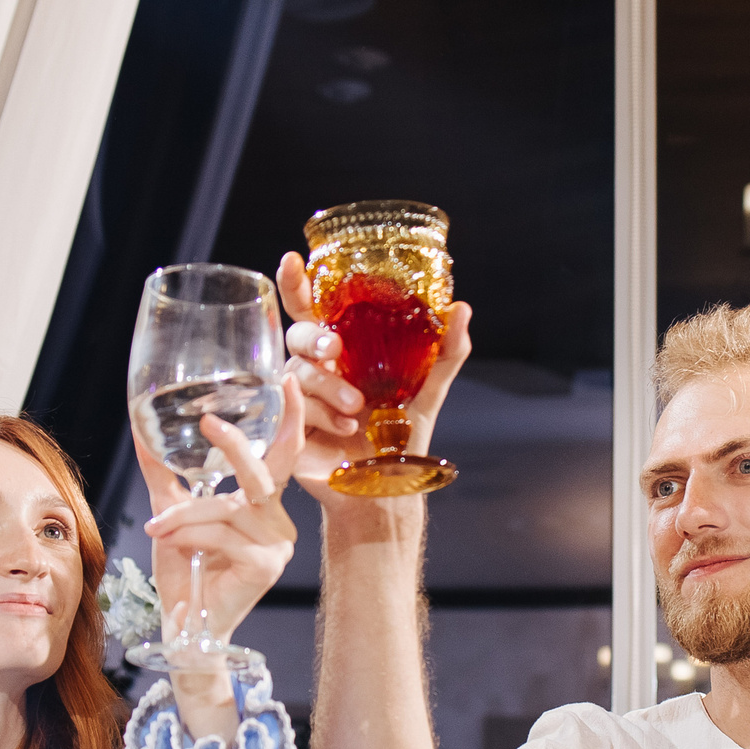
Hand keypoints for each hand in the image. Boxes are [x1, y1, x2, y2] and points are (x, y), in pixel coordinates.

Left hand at [134, 379, 303, 654]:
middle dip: (236, 444)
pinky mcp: (266, 567)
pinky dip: (192, 534)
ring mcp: (277, 545)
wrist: (185, 624)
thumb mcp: (172, 512)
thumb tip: (140, 431)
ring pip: (230, 506)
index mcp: (264, 505)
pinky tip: (174, 543)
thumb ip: (163, 474)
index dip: (291, 418)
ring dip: (187, 514)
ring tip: (160, 527)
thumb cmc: (186, 572)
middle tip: (209, 422)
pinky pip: (224, 535)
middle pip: (264, 472)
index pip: (282, 454)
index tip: (288, 379)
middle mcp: (277, 521)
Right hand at [275, 250, 472, 507]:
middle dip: (314, 338)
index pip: (312, 308)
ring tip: (358, 410)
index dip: (297, 283)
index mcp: (342, 350)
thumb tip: (461, 307)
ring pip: (298, 372)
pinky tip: (345, 428)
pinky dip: (320, 415)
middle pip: (297, 334)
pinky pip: (294, 407)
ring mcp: (298, 396)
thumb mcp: (428, 391)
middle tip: (335, 350)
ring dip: (328, 386)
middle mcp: (316, 367)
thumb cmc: (400, 437)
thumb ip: (445, 352)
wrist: (386, 488)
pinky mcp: (287, 425)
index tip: (293, 260)